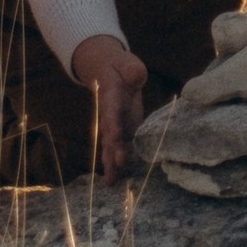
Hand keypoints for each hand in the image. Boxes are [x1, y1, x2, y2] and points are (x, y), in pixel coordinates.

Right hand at [71, 32, 149, 178]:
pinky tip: (119, 179)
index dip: (112, 124)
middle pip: (109, 134)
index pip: (110, 112)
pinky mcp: (123, 130)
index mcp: (110, 97)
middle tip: (117, 166)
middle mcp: (110, 115)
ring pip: (112, 146)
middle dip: (113, 150)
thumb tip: (137, 75)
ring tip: (111, 183)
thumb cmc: (121, 68)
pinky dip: (120, 163)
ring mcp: (115, 124)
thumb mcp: (126, 64)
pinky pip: (120, 148)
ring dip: (112, 163)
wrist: (110, 73)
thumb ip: (131, 69)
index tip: (114, 136)